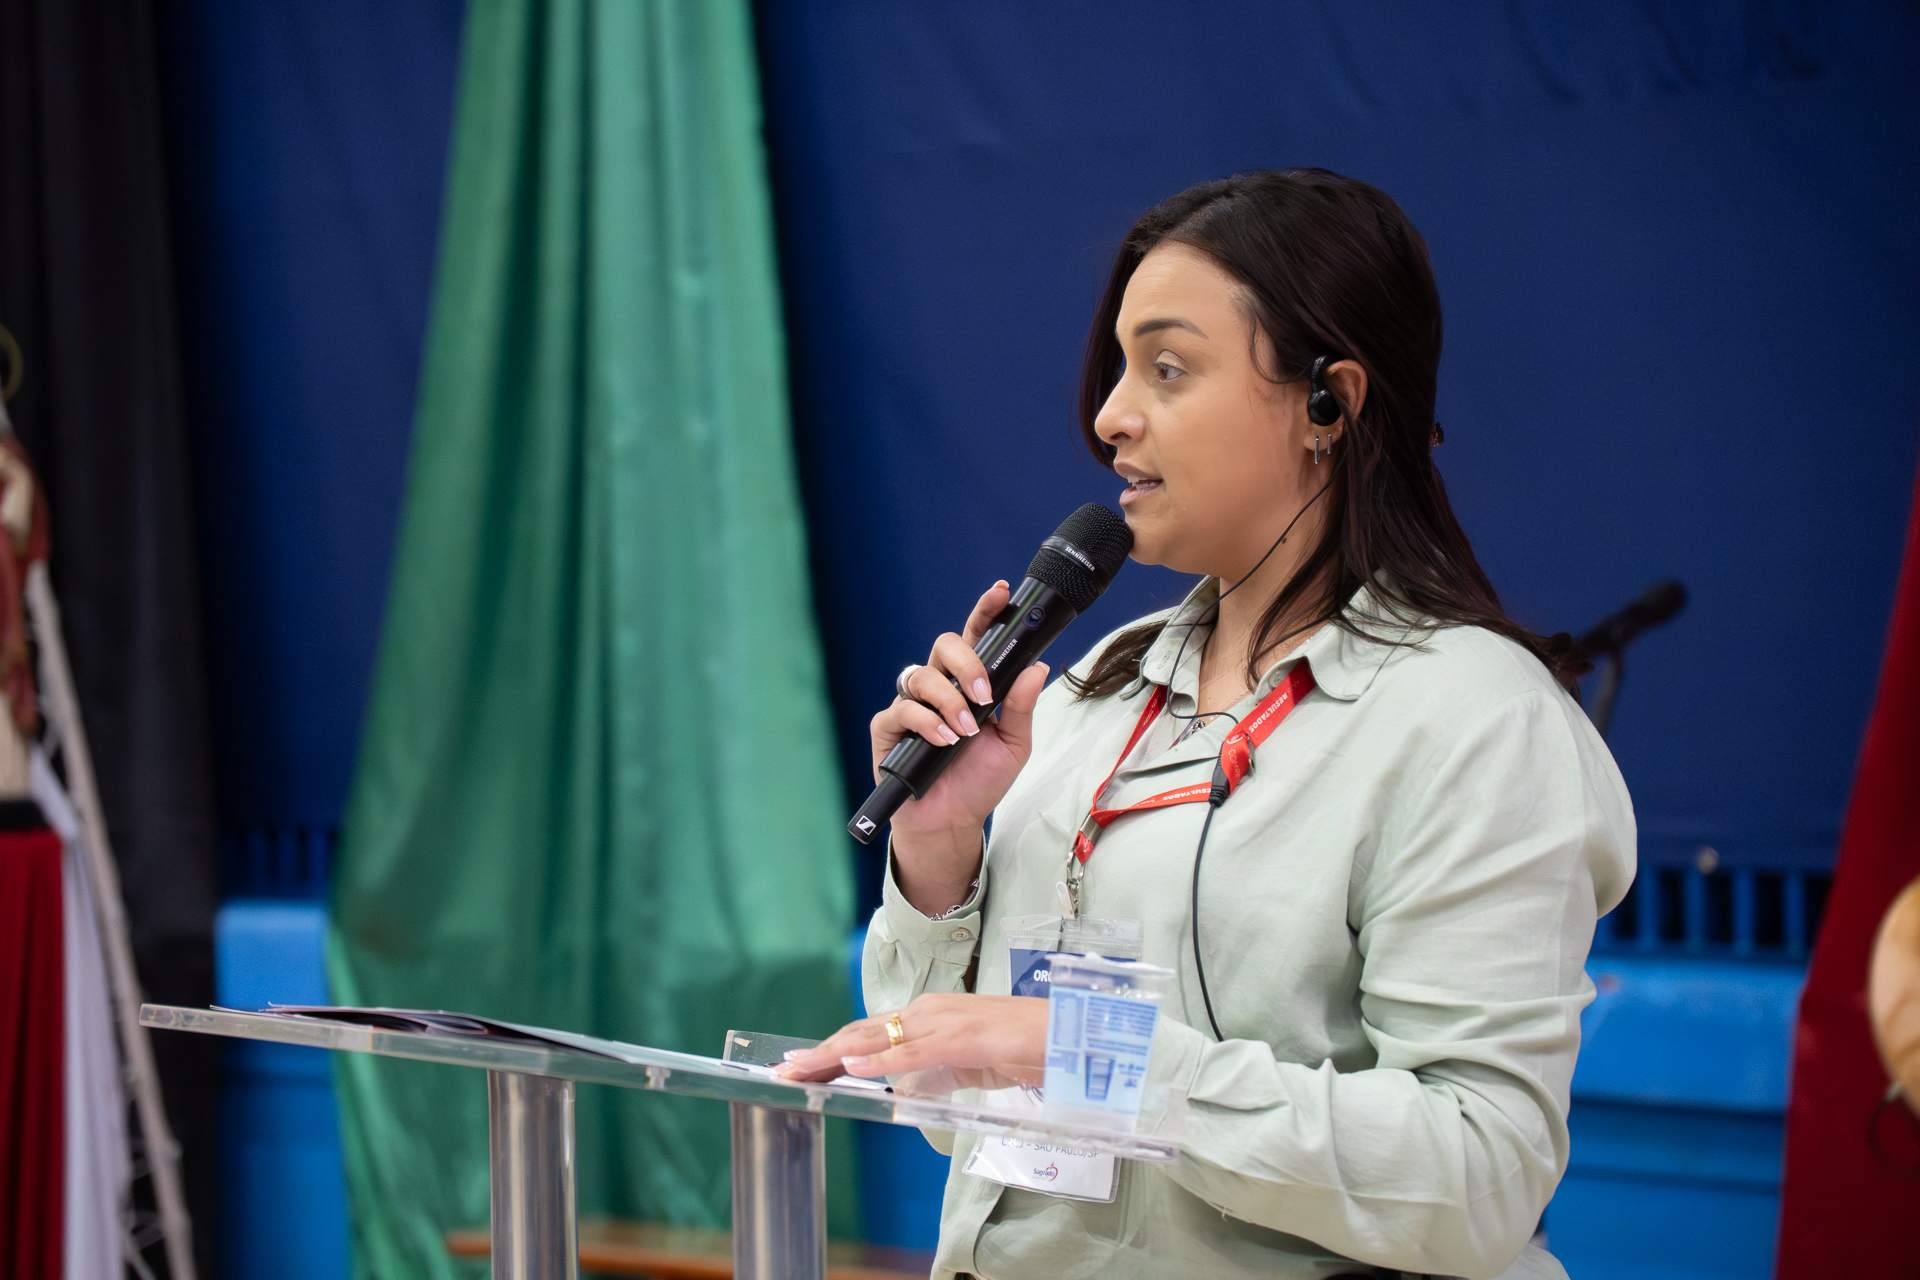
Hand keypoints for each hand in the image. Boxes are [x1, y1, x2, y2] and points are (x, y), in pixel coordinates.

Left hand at [774, 993, 1048, 1086]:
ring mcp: (944, 1022)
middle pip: (862, 1033)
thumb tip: (903, 1086)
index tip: (799, 1067)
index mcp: (929, 1017)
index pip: (869, 1035)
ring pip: (877, 1039)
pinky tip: (854, 1069)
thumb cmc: (1024, 1047)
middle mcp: (929, 1012)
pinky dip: (881, 1062)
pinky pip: (914, 1052)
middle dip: (819, 1052)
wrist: (1067, 1035)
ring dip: (834, 1055)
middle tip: (781, 1070)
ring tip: (800, 1069)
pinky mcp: (963, 1039)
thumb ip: (934, 1071)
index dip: (830, 1052)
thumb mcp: (968, 1064)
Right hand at [876, 581, 1049, 913]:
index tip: (1000, 593)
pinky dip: (925, 723)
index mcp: (970, 682)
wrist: (951, 820)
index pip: (977, 638)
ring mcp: (912, 704)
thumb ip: (1021, 706)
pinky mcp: (889, 727)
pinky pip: (902, 710)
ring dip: (948, 701)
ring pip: (921, 675)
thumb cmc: (980, 779)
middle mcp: (939, 685)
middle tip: (984, 696)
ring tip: (964, 732)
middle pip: (944, 645)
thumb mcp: (1013, 744)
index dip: (985, 611)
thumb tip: (1036, 668)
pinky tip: (942, 741)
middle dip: (966, 664)